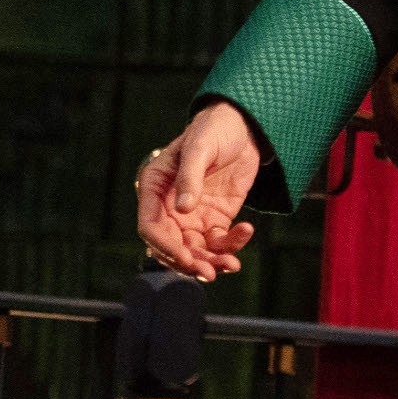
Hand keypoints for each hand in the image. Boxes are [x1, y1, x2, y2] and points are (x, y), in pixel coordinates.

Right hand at [135, 101, 260, 280]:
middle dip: (190, 262)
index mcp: (155, 188)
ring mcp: (193, 215)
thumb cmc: (213, 129)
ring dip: (212, 261)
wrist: (243, 126)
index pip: (151, 226)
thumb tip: (183, 210)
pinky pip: (219, 241)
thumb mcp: (200, 148)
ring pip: (196, 250)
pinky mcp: (215, 219)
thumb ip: (190, 178)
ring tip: (232, 264)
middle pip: (173, 246)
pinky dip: (232, 245)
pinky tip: (246, 231)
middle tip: (211, 272)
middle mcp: (169, 206)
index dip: (165, 246)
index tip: (187, 258)